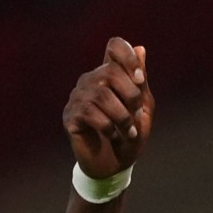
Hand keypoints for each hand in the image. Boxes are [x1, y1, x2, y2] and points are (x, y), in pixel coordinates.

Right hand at [62, 38, 153, 178]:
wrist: (114, 166)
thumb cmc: (129, 136)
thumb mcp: (142, 109)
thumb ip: (141, 82)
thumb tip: (140, 48)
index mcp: (111, 75)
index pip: (114, 46)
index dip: (128, 57)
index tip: (140, 80)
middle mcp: (91, 80)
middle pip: (110, 71)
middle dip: (131, 96)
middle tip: (137, 116)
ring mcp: (78, 97)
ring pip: (101, 94)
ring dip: (122, 117)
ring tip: (128, 132)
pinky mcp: (70, 116)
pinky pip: (89, 113)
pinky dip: (108, 127)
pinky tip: (113, 136)